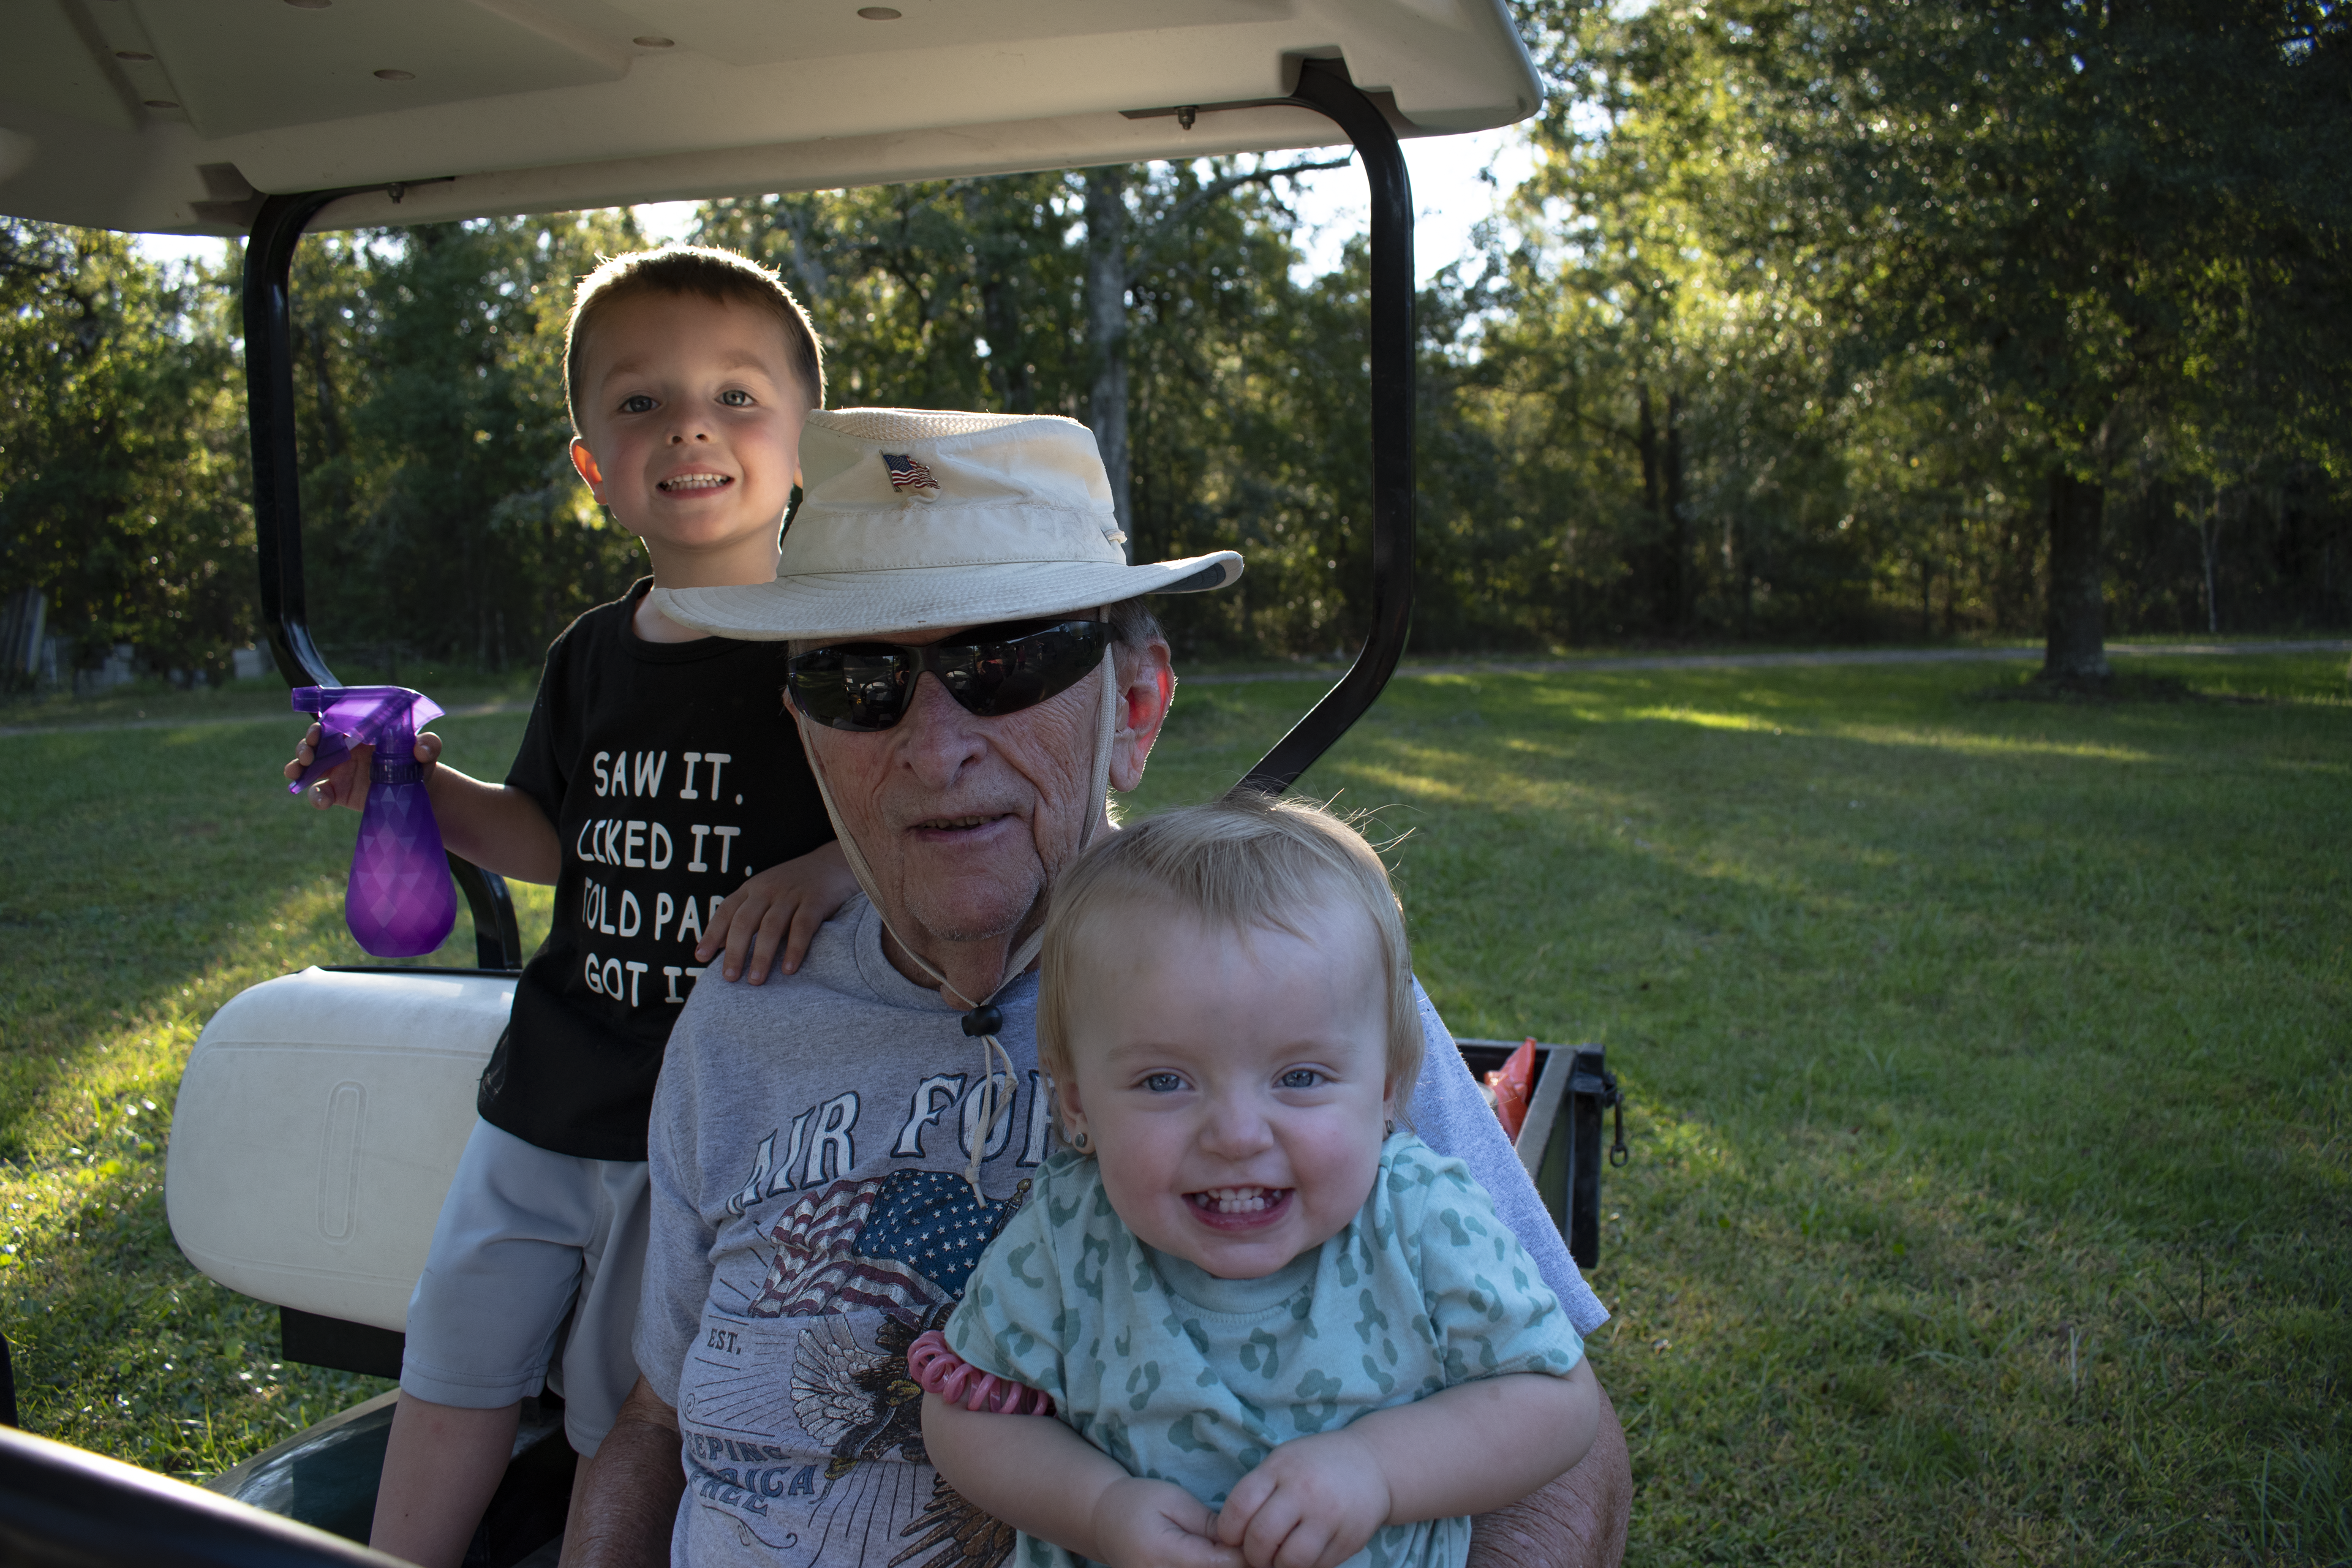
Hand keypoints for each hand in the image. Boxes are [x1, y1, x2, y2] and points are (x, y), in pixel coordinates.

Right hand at [284, 723, 441, 812]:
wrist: (417, 792)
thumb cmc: (419, 763)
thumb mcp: (427, 751)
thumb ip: (429, 744)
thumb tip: (421, 749)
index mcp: (361, 732)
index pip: (336, 722)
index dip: (323, 724)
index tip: (318, 730)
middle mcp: (344, 748)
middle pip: (316, 741)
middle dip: (305, 744)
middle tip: (307, 752)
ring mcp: (338, 769)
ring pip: (309, 764)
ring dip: (297, 766)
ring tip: (296, 771)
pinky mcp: (338, 791)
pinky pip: (319, 792)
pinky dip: (315, 796)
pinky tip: (322, 801)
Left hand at [696, 839, 858, 981]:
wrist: (835, 862)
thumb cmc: (796, 886)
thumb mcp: (767, 893)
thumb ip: (747, 915)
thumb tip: (721, 947)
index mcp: (752, 888)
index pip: (726, 911)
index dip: (712, 934)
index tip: (700, 958)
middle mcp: (768, 889)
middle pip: (745, 921)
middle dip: (735, 951)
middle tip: (729, 978)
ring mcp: (792, 894)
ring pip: (771, 926)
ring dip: (761, 955)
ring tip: (755, 981)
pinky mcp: (816, 900)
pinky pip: (802, 927)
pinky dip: (794, 948)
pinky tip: (788, 969)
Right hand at [1091, 1476, 1243, 1567]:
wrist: (1103, 1522)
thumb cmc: (1138, 1502)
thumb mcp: (1174, 1501)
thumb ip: (1209, 1524)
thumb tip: (1246, 1541)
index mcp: (1165, 1554)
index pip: (1220, 1564)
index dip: (1246, 1554)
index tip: (1259, 1538)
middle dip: (1240, 1564)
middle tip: (1253, 1546)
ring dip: (1225, 1567)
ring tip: (1235, 1553)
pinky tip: (1218, 1560)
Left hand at [1216, 1431, 1390, 1567]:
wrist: (1373, 1463)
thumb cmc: (1316, 1465)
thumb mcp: (1283, 1462)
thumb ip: (1257, 1490)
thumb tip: (1227, 1533)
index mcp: (1281, 1468)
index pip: (1239, 1506)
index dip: (1228, 1529)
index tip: (1231, 1536)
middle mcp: (1304, 1491)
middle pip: (1261, 1538)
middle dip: (1252, 1554)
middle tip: (1256, 1552)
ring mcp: (1329, 1517)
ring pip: (1289, 1560)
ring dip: (1277, 1566)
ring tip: (1279, 1556)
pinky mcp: (1349, 1540)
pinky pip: (1316, 1567)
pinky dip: (1303, 1567)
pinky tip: (1303, 1554)